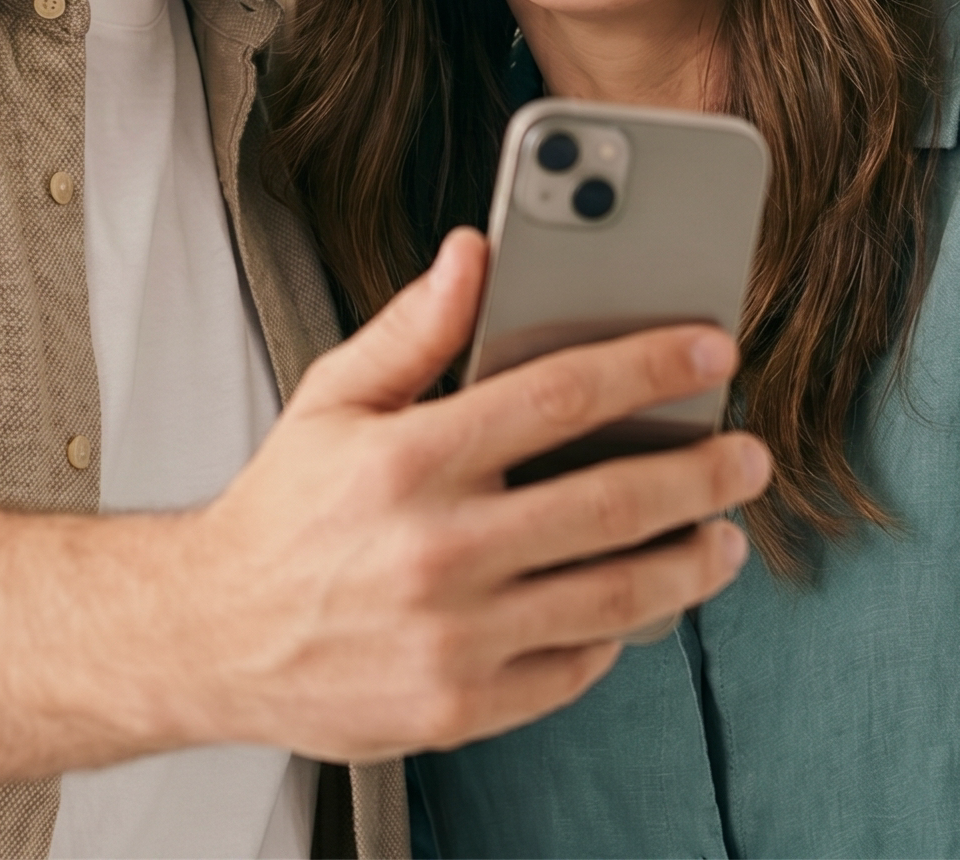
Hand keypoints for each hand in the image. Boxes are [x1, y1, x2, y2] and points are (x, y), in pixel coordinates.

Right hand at [148, 227, 770, 760]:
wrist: (211, 638)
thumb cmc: (284, 510)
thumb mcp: (333, 397)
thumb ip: (414, 327)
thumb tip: (476, 252)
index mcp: (409, 457)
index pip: (561, 395)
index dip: (651, 366)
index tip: (711, 350)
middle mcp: (436, 547)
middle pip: (611, 502)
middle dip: (701, 474)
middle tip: (748, 457)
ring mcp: (451, 636)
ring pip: (612, 595)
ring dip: (687, 564)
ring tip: (722, 539)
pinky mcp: (456, 706)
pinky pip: (570, 668)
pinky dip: (617, 636)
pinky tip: (635, 606)